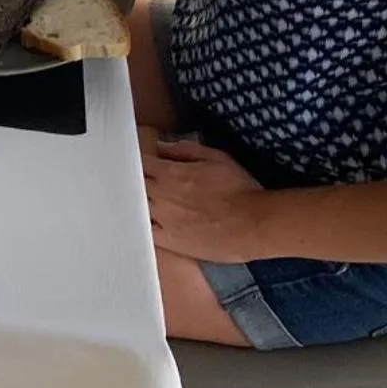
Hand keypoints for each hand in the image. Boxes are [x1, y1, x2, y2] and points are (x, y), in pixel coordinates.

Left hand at [142, 137, 274, 264]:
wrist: (253, 224)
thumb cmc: (239, 189)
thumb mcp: (216, 158)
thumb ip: (184, 150)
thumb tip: (162, 146)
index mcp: (170, 173)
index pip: (139, 162)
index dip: (136, 160)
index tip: (138, 160)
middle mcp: (161, 196)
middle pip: (133, 185)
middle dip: (134, 180)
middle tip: (137, 179)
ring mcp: (163, 220)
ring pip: (136, 207)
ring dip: (137, 201)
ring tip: (141, 200)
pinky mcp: (169, 241)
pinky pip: (145, 231)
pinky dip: (142, 224)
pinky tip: (145, 221)